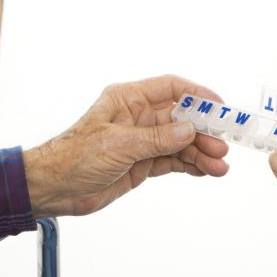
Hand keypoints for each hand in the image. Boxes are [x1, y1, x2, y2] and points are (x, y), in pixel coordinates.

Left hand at [24, 75, 228, 216]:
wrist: (54, 188)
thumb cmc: (74, 156)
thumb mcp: (118, 144)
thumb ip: (156, 138)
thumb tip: (189, 130)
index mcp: (128, 99)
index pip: (170, 88)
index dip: (197, 95)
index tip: (219, 107)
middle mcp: (138, 116)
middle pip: (180, 118)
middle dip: (203, 131)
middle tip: (222, 146)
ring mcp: (142, 140)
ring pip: (179, 142)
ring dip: (200, 152)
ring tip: (219, 166)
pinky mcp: (142, 162)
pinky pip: (172, 160)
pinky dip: (189, 165)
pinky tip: (204, 171)